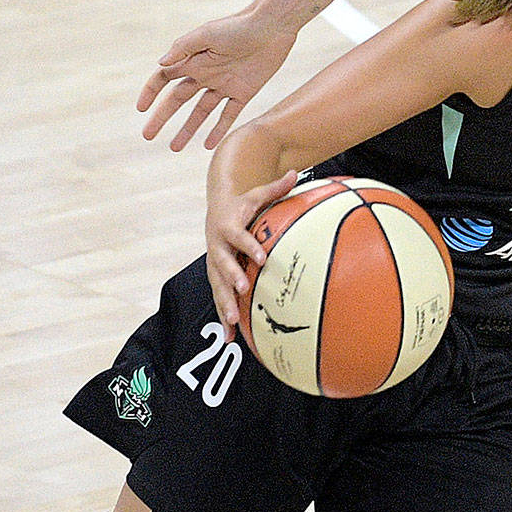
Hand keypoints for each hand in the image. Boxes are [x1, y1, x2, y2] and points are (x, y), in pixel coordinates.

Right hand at [137, 12, 297, 150]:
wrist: (272, 27)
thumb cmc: (238, 25)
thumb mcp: (207, 34)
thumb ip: (183, 48)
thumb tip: (160, 64)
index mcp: (192, 59)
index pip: (164, 78)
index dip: (151, 93)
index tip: (141, 109)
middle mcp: (204, 73)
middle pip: (177, 100)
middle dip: (162, 117)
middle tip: (147, 135)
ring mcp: (223, 84)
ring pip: (200, 112)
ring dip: (187, 129)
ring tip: (174, 148)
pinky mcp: (243, 92)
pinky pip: (228, 115)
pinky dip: (218, 130)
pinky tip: (208, 146)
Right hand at [205, 170, 297, 333]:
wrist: (217, 209)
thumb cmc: (242, 205)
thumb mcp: (257, 194)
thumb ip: (276, 187)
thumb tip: (297, 172)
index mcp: (228, 226)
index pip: (238, 236)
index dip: (248, 246)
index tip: (261, 258)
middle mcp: (217, 246)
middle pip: (222, 264)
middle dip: (231, 278)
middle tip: (243, 290)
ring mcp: (215, 264)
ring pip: (217, 285)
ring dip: (224, 303)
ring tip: (231, 322)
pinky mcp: (216, 277)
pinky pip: (218, 298)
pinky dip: (223, 318)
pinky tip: (229, 338)